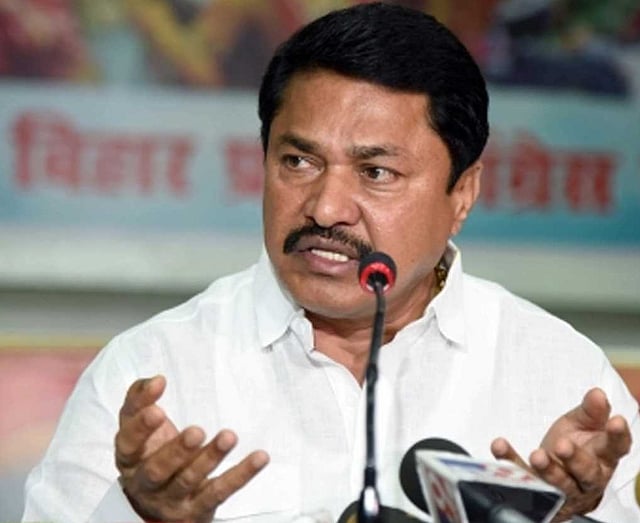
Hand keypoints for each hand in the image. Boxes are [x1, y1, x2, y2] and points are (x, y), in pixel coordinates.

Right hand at [115, 375, 269, 522]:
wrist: (156, 507)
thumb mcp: (139, 429)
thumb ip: (139, 400)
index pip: (129, 443)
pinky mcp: (199, 509)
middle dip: (177, 451)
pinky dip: (242, 474)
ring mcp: (173, 499)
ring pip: (190, 480)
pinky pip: (221, 491)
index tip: (157, 409)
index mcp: (130, 458)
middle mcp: (147, 482)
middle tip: (196, 431)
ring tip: (229, 437)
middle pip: (157, 470)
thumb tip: (154, 380)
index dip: (141, 428)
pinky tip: (260, 457)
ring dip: (210, 458)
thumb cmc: (150, 454)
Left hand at [491, 387, 630, 521]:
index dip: (617, 436)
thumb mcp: (582, 426)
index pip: (615, 448)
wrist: (558, 480)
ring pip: (559, 484)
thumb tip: (597, 394)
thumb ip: (591, 412)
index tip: (615, 421)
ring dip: (547, 470)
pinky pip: (523, 479)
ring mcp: (562, 490)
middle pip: (587, 472)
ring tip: (537, 456)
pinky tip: (499, 447)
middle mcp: (587, 478)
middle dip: (575, 459)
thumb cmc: (574, 448)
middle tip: (562, 445)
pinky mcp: (537, 494)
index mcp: (602, 457)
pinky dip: (510, 463)